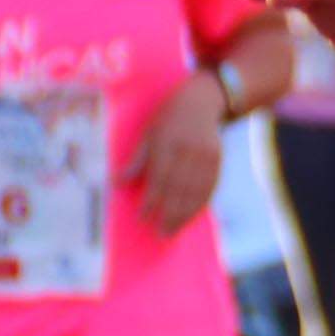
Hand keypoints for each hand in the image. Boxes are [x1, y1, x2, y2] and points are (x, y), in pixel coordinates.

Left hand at [125, 67, 226, 237]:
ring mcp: (206, 155)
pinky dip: (201, 203)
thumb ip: (136, 159)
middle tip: (161, 234)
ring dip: (185, 213)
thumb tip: (116, 183)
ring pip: (196, 190)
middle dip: (169, 213)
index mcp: (166, 143)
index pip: (159, 177)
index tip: (143, 218)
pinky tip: (193, 215)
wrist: (202, 101)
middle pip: (179, 188)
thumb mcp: (148, 134)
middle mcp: (187, 150)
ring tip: (175, 230)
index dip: (151, 199)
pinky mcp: (218, 159)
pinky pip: (210, 185)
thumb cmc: (167, 119)